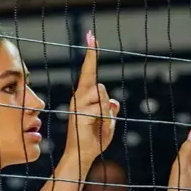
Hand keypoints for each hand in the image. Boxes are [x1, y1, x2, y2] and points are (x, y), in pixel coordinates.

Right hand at [57, 32, 118, 177]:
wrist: (84, 155)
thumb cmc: (95, 139)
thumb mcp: (109, 122)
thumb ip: (110, 110)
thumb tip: (112, 101)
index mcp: (85, 97)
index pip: (90, 72)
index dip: (91, 55)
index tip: (91, 36)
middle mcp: (79, 97)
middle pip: (94, 80)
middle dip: (94, 74)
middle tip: (91, 45)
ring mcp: (78, 103)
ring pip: (101, 95)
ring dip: (105, 112)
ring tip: (98, 125)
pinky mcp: (80, 112)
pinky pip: (101, 108)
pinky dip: (104, 119)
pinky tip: (97, 128)